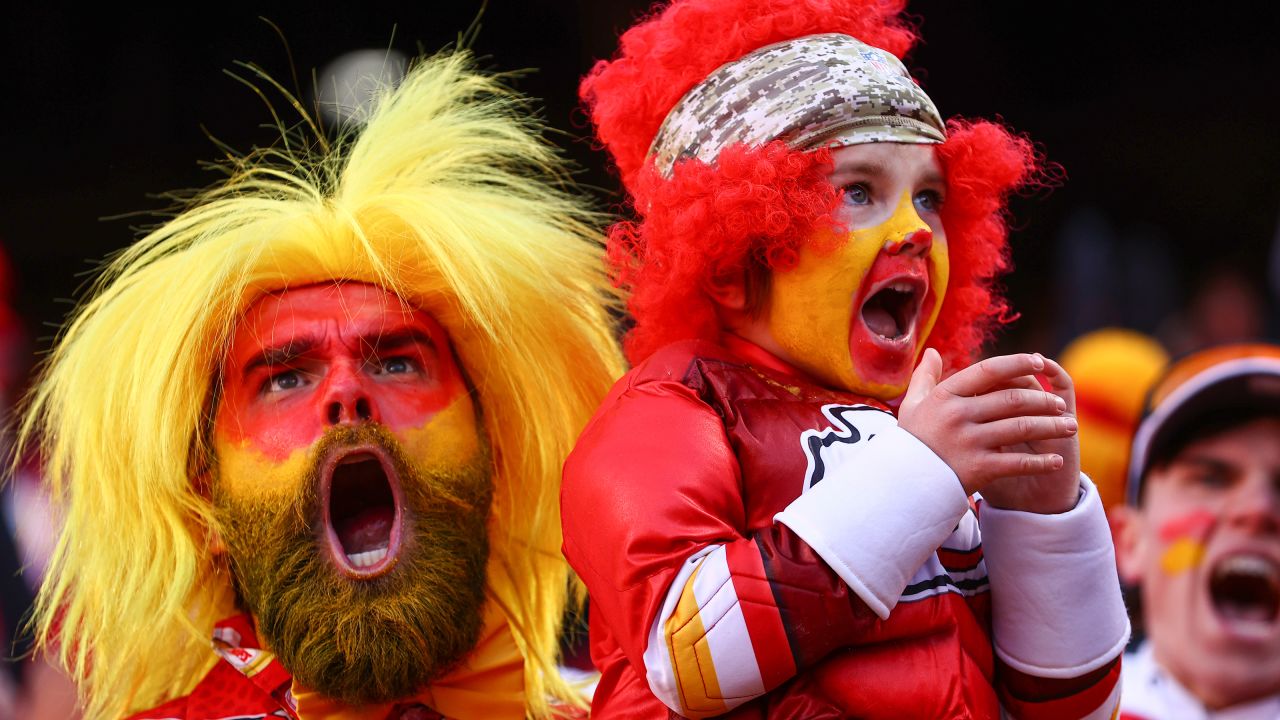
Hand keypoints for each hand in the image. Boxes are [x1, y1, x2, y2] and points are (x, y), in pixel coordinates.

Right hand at [898, 349, 1077, 508]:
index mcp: (946, 396)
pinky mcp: (978, 469)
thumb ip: (924, 377)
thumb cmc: (910, 442)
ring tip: (1070, 426)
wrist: (899, 485)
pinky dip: (1041, 462)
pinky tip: (1056, 460)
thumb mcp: (913, 405)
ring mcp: (969, 442)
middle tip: (1060, 404)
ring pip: (1022, 427)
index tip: (1040, 362)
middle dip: (1043, 400)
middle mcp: (958, 416)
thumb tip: (931, 351)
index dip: (1018, 363)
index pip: (989, 370)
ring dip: (1051, 427)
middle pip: (1013, 399)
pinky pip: (1018, 462)